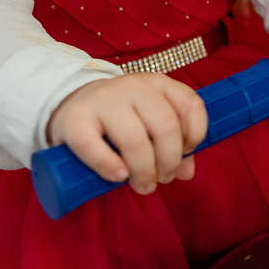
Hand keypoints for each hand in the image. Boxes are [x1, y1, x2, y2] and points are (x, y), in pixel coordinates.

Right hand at [46, 73, 207, 193]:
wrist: (74, 106)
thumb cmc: (122, 119)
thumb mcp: (150, 122)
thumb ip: (174, 144)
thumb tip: (186, 173)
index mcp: (158, 83)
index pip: (190, 104)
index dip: (194, 135)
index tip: (185, 153)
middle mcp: (134, 86)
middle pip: (165, 126)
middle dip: (169, 161)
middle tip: (162, 179)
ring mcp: (103, 99)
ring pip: (134, 139)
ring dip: (144, 170)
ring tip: (143, 184)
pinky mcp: (75, 119)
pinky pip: (94, 147)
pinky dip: (110, 167)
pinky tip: (119, 176)